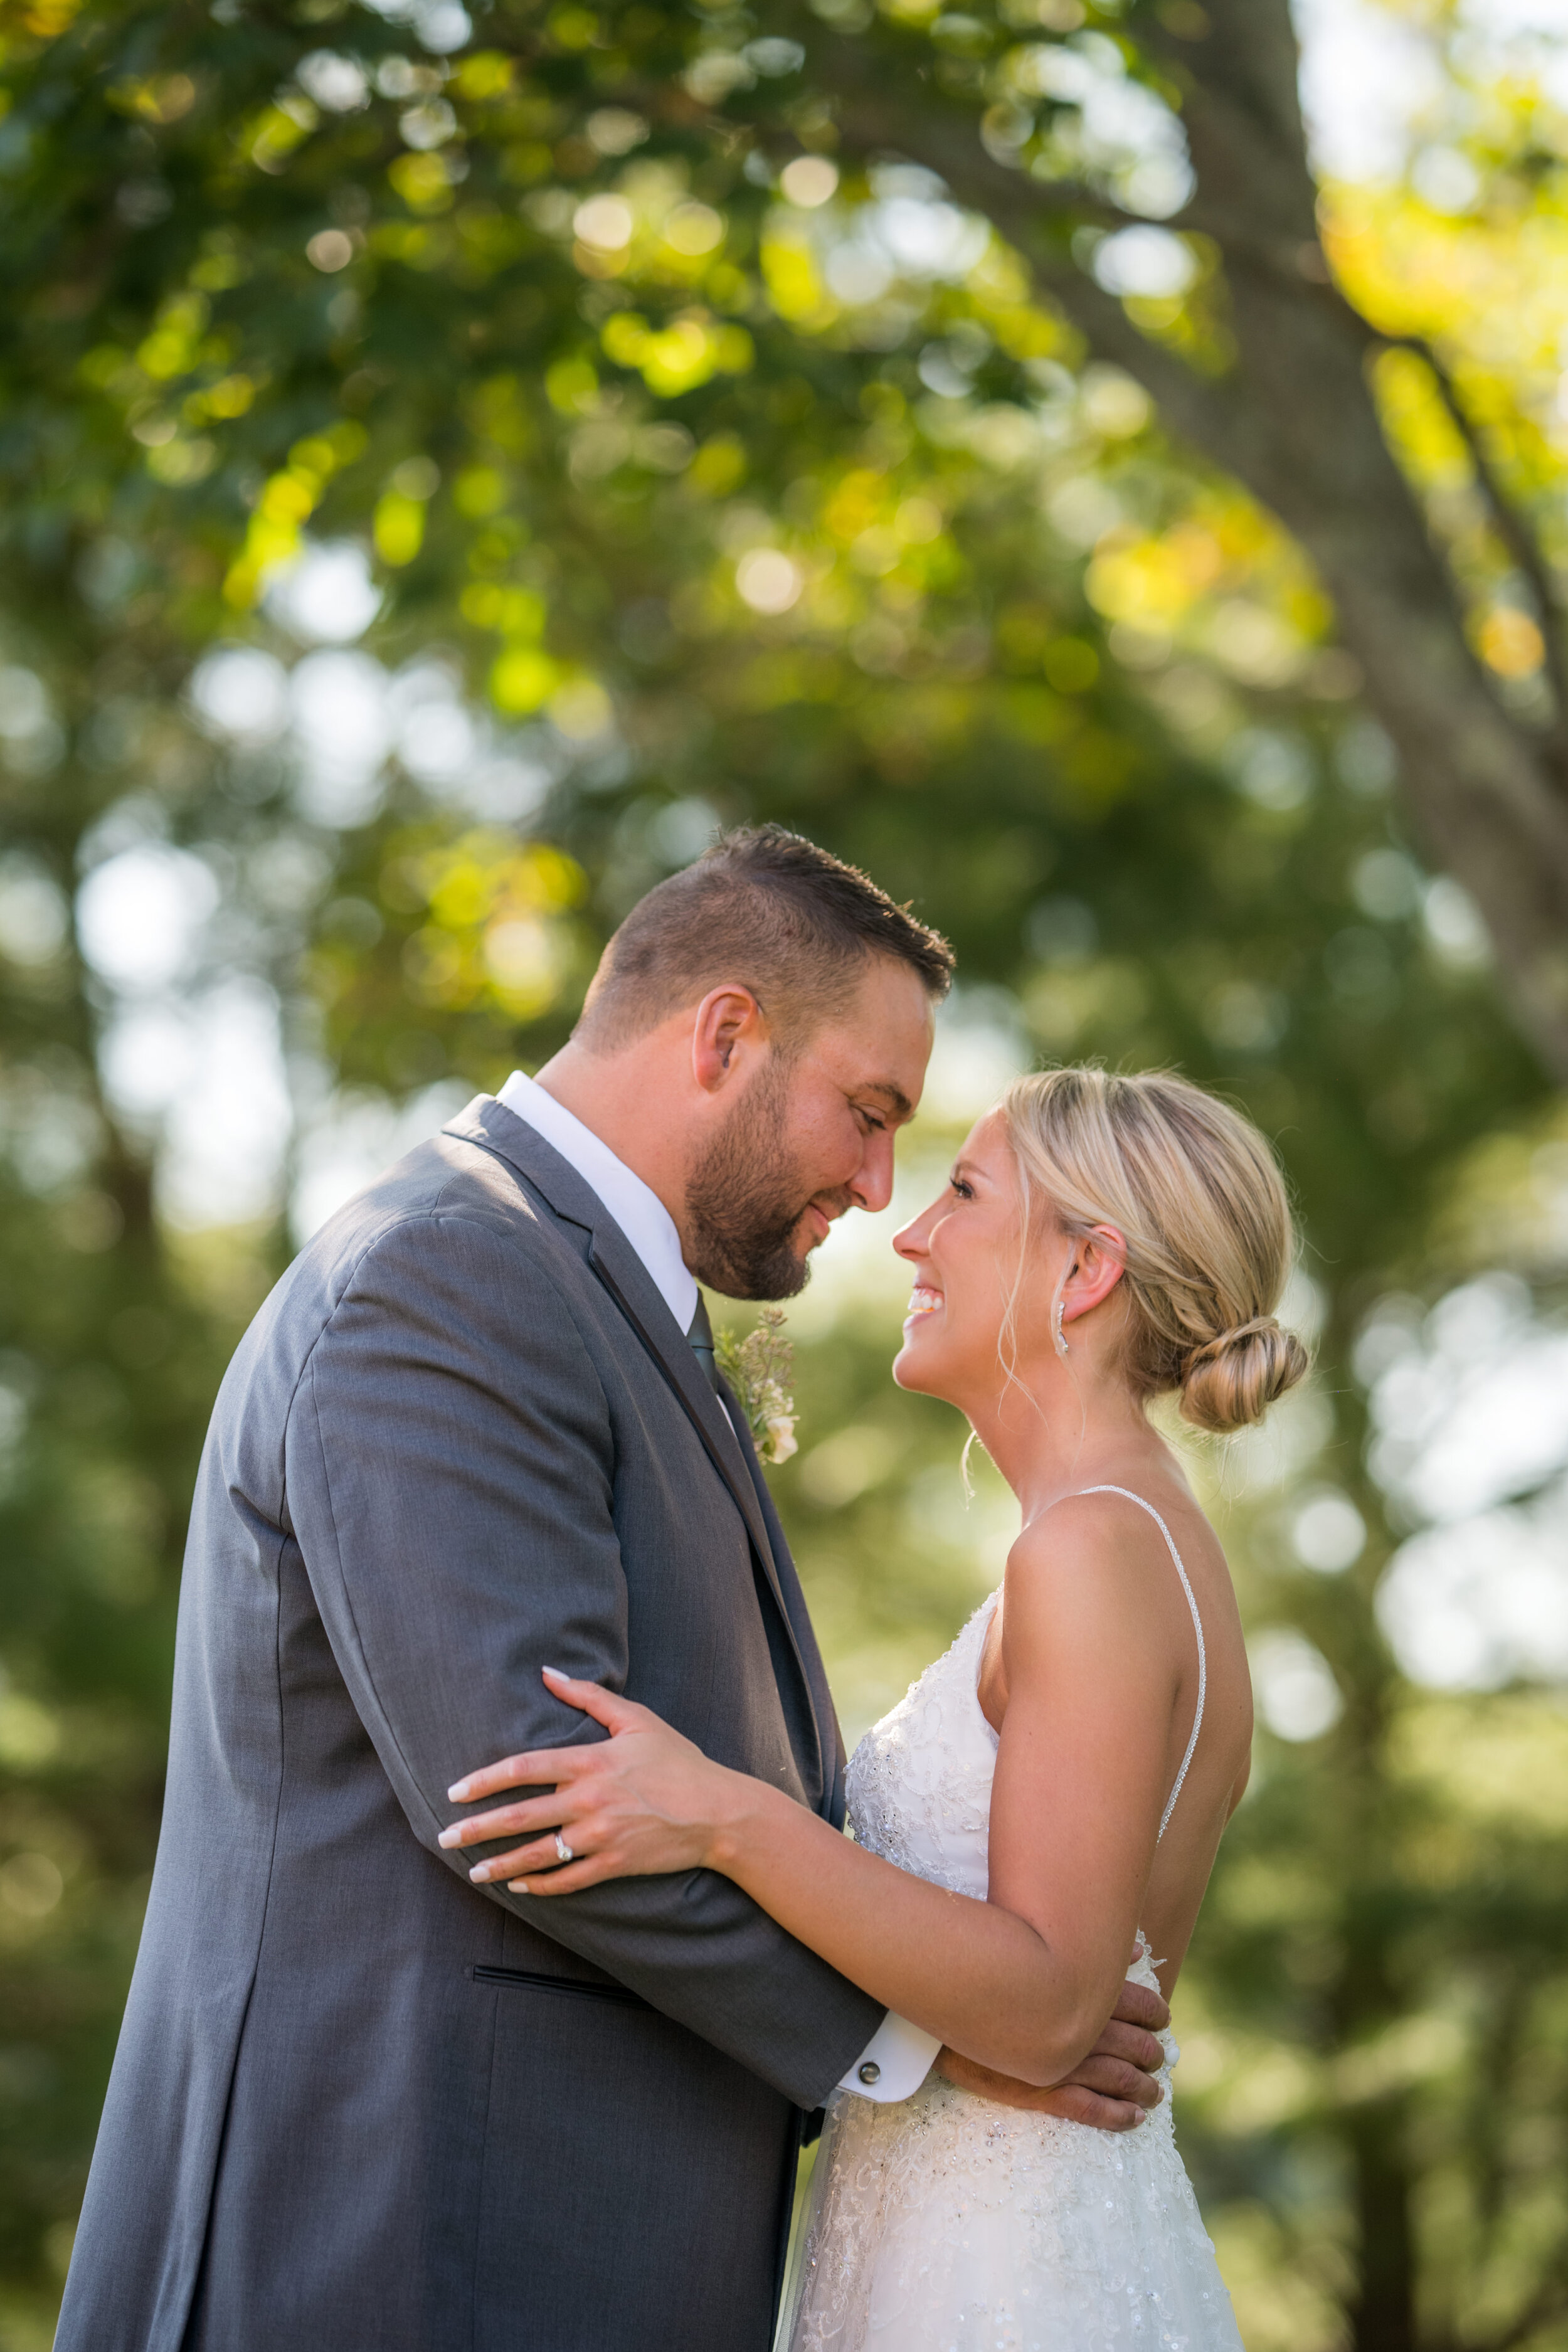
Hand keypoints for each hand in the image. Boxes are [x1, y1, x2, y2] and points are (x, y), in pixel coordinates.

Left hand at [437, 1670, 737, 1893]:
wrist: (718, 1811)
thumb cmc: (678, 1760)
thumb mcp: (637, 1719)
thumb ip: (589, 1696)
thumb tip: (547, 1672)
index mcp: (591, 1761)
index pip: (523, 1770)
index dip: (484, 1781)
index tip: (455, 1792)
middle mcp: (589, 1800)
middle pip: (520, 1817)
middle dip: (478, 1829)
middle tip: (446, 1838)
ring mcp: (601, 1836)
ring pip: (538, 1855)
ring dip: (501, 1866)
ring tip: (473, 1873)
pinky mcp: (614, 1864)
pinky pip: (568, 1881)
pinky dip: (541, 1888)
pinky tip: (519, 1888)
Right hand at [935, 1974, 1169, 2131]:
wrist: (944, 2006)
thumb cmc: (994, 1970)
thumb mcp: (1044, 1955)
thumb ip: (1094, 1953)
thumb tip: (1137, 1955)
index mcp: (1087, 1992)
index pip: (1141, 2005)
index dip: (1157, 2014)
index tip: (1162, 2020)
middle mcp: (1084, 2030)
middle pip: (1137, 2045)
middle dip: (1152, 2053)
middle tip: (1158, 2057)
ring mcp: (1066, 2064)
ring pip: (1122, 2080)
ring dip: (1144, 2088)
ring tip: (1152, 2092)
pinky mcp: (1044, 2092)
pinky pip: (1093, 2110)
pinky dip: (1120, 2116)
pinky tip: (1134, 2118)